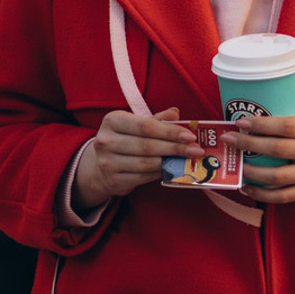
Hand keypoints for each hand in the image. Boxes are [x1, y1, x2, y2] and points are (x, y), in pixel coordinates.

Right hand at [71, 107, 200, 212]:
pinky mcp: (113, 180)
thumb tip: (175, 113)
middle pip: (148, 145)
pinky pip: (143, 177)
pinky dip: (160, 173)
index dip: (170, 131)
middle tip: (195, 150)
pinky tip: (171, 169)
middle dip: (175, 148)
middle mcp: (106, 140)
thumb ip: (156, 119)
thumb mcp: (135, 124)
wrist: (99, 166)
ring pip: (147, 163)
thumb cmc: (123, 140)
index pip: (146, 126)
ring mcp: (107, 162)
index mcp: (112, 120)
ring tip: (187, 160)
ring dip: (170, 162)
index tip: (190, 136)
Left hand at [226, 107, 294, 210]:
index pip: (286, 125)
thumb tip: (266, 97)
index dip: (261, 124)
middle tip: (229, 139)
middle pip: (277, 149)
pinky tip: (246, 187)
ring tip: (236, 163)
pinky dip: (261, 194)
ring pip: (277, 176)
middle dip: (248, 144)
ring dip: (252, 171)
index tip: (240, 121)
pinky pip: (282, 196)